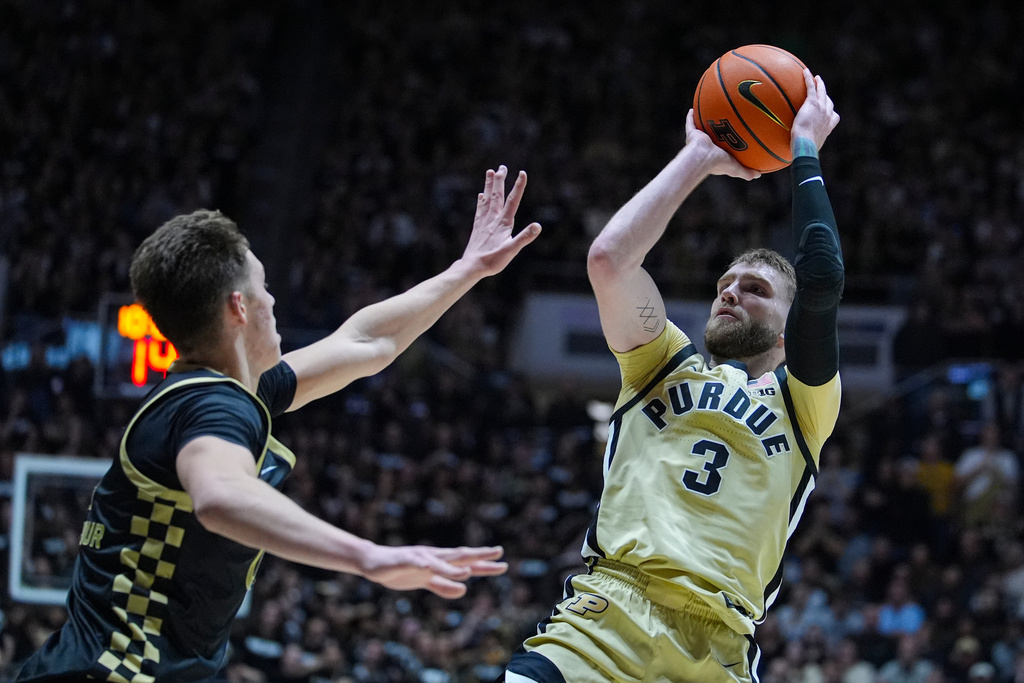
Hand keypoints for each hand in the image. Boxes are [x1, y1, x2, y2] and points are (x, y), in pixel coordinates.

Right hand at [359, 544, 507, 598]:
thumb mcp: (426, 582)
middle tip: (499, 552)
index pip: (466, 562)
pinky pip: (416, 564)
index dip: (484, 563)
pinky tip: (430, 568)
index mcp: (440, 562)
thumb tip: (464, 589)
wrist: (373, 561)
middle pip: (459, 556)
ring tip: (469, 570)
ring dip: (453, 566)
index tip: (502, 563)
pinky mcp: (405, 561)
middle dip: (478, 555)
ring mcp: (420, 557)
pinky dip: (424, 565)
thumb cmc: (401, 570)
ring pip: (440, 561)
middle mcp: (434, 557)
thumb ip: (444, 586)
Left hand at [461, 166, 541, 276]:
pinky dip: (481, 200)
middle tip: (503, 166)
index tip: (522, 173)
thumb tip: (538, 226)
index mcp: (503, 223)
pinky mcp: (477, 228)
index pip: (512, 201)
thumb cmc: (492, 261)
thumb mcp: (511, 250)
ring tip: (490, 172)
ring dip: (490, 185)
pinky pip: (480, 210)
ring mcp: (484, 222)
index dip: (518, 187)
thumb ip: (524, 237)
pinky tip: (481, 195)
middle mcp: (492, 219)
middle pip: (497, 195)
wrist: (472, 267)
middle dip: (500, 180)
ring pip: (487, 199)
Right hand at [683, 110, 760, 180]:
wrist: (703, 158)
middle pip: (712, 137)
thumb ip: (747, 172)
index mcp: (715, 156)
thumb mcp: (736, 169)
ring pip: (701, 129)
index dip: (726, 144)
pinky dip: (690, 117)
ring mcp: (698, 140)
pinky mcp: (692, 134)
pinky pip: (690, 123)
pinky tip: (692, 109)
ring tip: (709, 114)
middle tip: (722, 124)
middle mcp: (706, 147)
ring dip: (703, 123)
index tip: (732, 139)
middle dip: (716, 132)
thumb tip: (759, 174)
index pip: (721, 149)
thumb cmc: (719, 164)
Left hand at [791, 69, 839, 151]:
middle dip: (826, 95)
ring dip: (820, 84)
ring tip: (817, 78)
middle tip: (822, 90)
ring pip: (822, 92)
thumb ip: (805, 148)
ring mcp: (821, 108)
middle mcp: (827, 115)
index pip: (833, 117)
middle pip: (829, 102)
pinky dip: (809, 79)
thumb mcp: (807, 149)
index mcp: (828, 126)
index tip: (829, 111)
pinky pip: (811, 87)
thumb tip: (797, 155)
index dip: (831, 112)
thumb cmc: (805, 151)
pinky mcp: (812, 103)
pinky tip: (805, 71)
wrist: (805, 145)